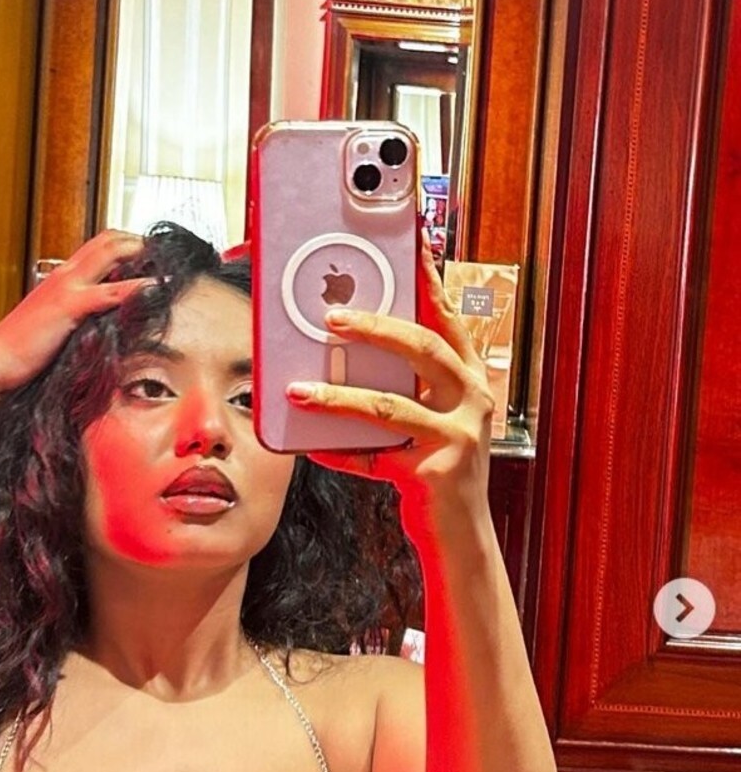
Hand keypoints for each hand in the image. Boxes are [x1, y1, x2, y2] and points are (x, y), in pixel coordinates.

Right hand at [0, 229, 154, 390]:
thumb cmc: (21, 350)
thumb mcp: (53, 326)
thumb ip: (75, 318)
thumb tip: (99, 324)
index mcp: (61, 278)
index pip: (98, 247)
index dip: (126, 246)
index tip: (149, 258)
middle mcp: (66, 274)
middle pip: (109, 239)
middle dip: (141, 241)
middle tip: (165, 254)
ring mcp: (68, 286)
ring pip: (113, 252)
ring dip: (145, 253)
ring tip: (170, 264)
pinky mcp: (71, 306)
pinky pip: (112, 291)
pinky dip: (139, 287)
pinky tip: (158, 289)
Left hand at [289, 231, 494, 546]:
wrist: (461, 536)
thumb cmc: (433, 469)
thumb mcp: (421, 420)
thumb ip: (396, 386)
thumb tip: (334, 353)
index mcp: (469, 376)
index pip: (445, 314)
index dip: (427, 274)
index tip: (408, 235)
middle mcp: (473, 399)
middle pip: (422, 347)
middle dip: (374, 327)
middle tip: (329, 316)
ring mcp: (460, 436)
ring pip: (389, 405)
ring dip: (337, 397)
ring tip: (297, 390)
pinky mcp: (437, 472)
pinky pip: (374, 459)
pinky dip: (337, 453)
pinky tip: (308, 447)